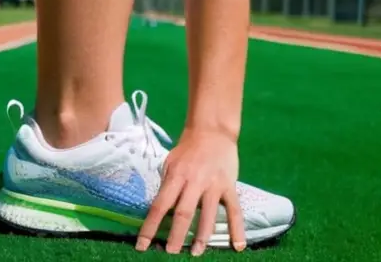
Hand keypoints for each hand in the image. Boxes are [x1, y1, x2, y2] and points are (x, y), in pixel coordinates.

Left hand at [135, 129, 245, 255]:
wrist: (212, 131)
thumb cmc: (187, 149)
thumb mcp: (170, 163)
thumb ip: (167, 184)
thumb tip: (160, 208)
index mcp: (176, 177)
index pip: (160, 206)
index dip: (150, 227)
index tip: (142, 244)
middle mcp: (194, 182)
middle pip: (183, 213)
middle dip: (176, 235)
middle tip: (169, 252)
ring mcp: (213, 185)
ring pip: (208, 215)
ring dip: (202, 237)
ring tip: (195, 253)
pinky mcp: (229, 186)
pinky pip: (235, 211)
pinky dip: (237, 229)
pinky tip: (238, 246)